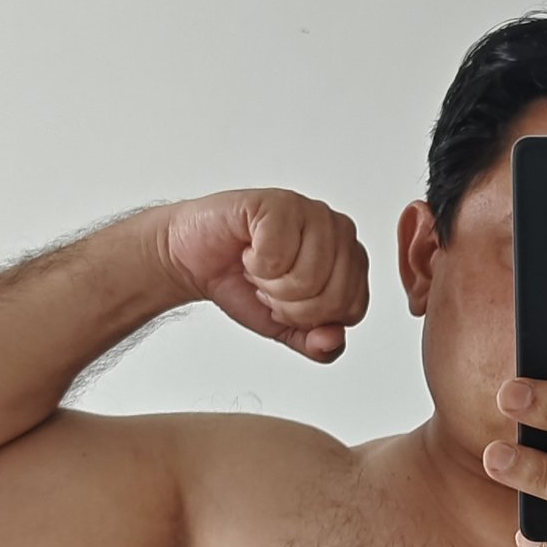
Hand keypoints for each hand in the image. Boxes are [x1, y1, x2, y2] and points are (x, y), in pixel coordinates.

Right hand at [159, 189, 368, 362]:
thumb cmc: (242, 282)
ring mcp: (313, 213)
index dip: (308, 318)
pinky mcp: (281, 202)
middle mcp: (340, 232)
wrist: (194, 260)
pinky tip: (249, 247)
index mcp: (350, 261)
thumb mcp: (286, 327)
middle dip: (288, 304)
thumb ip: (317, 344)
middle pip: (333, 298)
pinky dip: (254, 262)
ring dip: (269, 282)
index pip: (351, 310)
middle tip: (268, 283)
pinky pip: (278, 254)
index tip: (285, 300)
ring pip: (309, 278)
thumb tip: (332, 340)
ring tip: (259, 265)